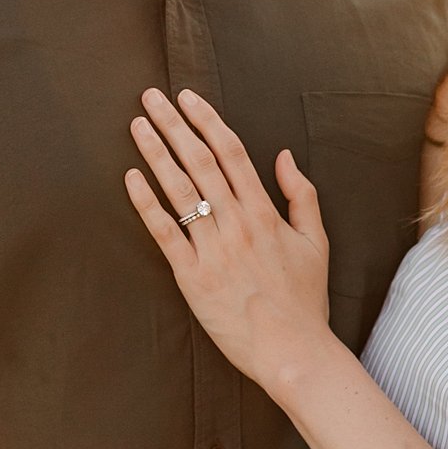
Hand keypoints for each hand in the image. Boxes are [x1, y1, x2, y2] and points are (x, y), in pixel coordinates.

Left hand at [126, 88, 332, 390]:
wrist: (293, 351)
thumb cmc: (305, 300)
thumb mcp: (316, 242)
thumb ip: (301, 195)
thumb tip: (283, 156)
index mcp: (265, 213)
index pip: (231, 152)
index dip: (207, 121)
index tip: (187, 97)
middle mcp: (237, 224)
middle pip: (200, 162)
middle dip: (174, 125)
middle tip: (151, 97)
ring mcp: (212, 250)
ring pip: (179, 190)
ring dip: (156, 153)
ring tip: (137, 125)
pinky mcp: (192, 278)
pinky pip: (164, 233)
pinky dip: (146, 204)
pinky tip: (131, 178)